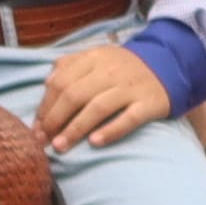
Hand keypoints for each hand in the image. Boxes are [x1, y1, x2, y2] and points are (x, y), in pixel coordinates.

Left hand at [32, 35, 174, 152]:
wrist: (169, 64)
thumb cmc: (123, 68)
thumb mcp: (97, 58)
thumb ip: (71, 65)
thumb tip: (47, 84)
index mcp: (94, 59)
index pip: (61, 81)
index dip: (45, 106)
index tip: (36, 127)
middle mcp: (111, 71)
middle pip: (75, 95)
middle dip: (54, 119)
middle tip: (43, 141)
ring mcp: (131, 88)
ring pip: (98, 107)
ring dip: (75, 128)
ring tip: (60, 146)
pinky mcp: (149, 103)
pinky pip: (129, 118)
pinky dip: (111, 130)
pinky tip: (94, 143)